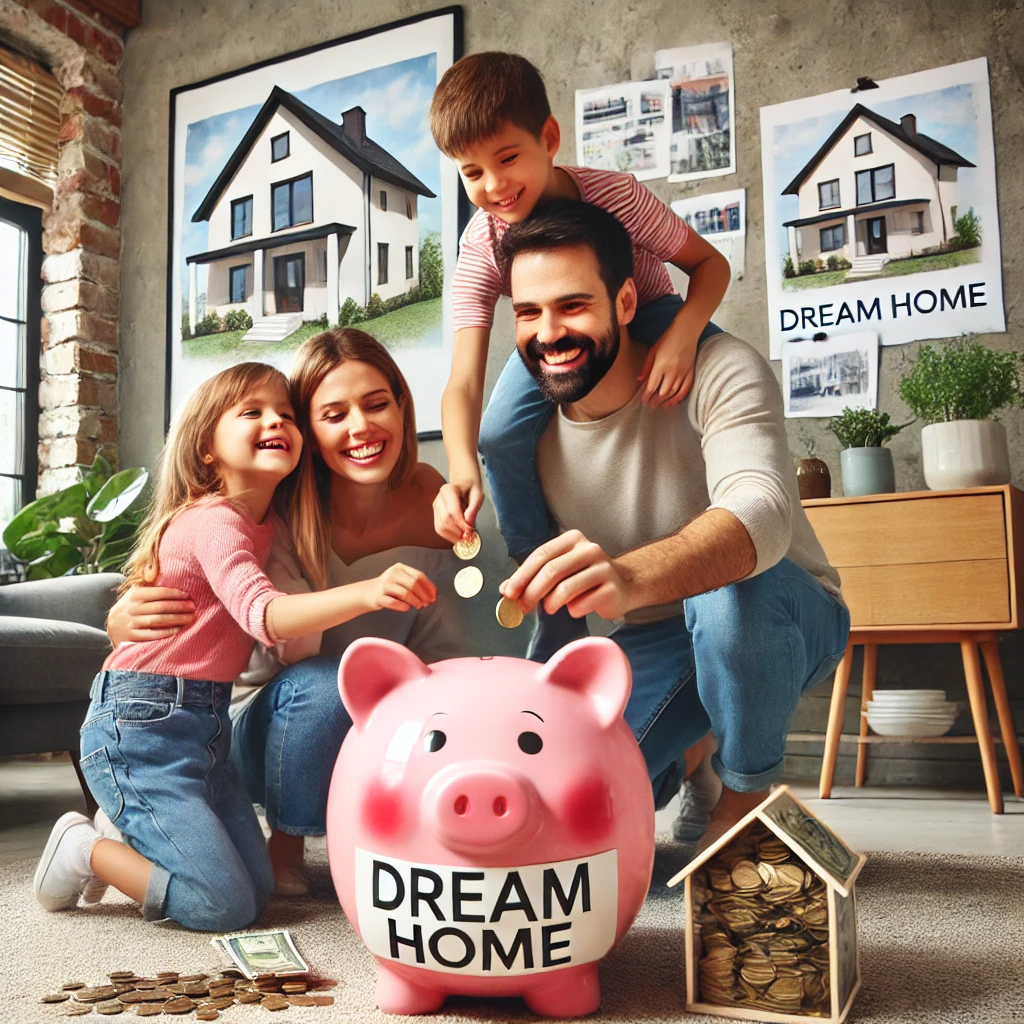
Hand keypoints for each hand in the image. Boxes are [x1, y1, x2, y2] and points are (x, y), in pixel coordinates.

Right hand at [106, 586, 195, 643]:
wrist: (113, 626)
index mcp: (135, 595)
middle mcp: (132, 608)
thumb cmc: (131, 605)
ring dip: (177, 619)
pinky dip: (167, 632)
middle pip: (160, 607)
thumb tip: (152, 567)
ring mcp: (132, 623)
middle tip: (194, 607)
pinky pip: (152, 634)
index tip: (188, 595)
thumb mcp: (135, 591)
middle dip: (179, 607)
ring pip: (158, 620)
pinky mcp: (133, 637)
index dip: (175, 594)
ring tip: (191, 618)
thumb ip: (146, 579)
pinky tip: (179, 629)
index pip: (158, 592)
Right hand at [367, 563, 437, 612]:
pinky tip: (407, 608)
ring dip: (415, 601)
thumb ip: (415, 582)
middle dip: (423, 595)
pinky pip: (394, 603)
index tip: (435, 595)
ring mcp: (384, 585)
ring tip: (419, 606)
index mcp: (399, 568)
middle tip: (428, 603)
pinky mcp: (379, 597)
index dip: (429, 586)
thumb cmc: (388, 587)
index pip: (419, 575)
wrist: (366, 593)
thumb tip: (434, 592)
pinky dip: (403, 606)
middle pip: (413, 584)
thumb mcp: (400, 579)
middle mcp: (392, 574)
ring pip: (405, 593)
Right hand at [433, 478, 484, 544]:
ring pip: (440, 527)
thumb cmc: (471, 490)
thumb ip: (473, 508)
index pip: (452, 511)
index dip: (461, 524)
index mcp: (448, 490)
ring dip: (452, 536)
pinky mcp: (436, 515)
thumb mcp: (478, 495)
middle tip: (469, 537)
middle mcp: (439, 498)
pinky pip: (440, 529)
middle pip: (445, 520)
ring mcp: (435, 507)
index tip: (471, 531)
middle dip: (457, 532)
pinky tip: (458, 538)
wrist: (464, 485)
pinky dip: (449, 536)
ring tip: (464, 539)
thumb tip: (468, 522)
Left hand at [500, 530, 635, 620]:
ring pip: (566, 589)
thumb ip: (533, 577)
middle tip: (522, 608)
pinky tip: (576, 608)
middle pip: (552, 571)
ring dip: (551, 603)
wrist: (624, 585)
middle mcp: (589, 549)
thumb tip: (505, 590)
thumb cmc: (584, 578)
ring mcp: (603, 568)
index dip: (522, 575)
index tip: (508, 593)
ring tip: (550, 608)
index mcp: (573, 539)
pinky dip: (573, 610)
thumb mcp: (559, 572)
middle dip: (532, 592)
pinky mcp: (612, 589)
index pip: (541, 554)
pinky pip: (582, 605)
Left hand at [639, 331, 697, 408]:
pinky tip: (675, 401)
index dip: (647, 395)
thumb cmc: (667, 339)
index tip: (644, 401)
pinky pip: (686, 388)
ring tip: (662, 406)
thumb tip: (640, 381)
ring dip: (668, 401)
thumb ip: (646, 367)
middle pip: (663, 392)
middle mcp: (672, 371)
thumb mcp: (653, 351)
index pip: (652, 386)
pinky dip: (680, 396)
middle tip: (652, 406)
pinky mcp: (691, 371)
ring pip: (674, 392)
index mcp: (660, 365)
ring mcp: (683, 372)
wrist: (686, 331)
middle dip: (657, 400)